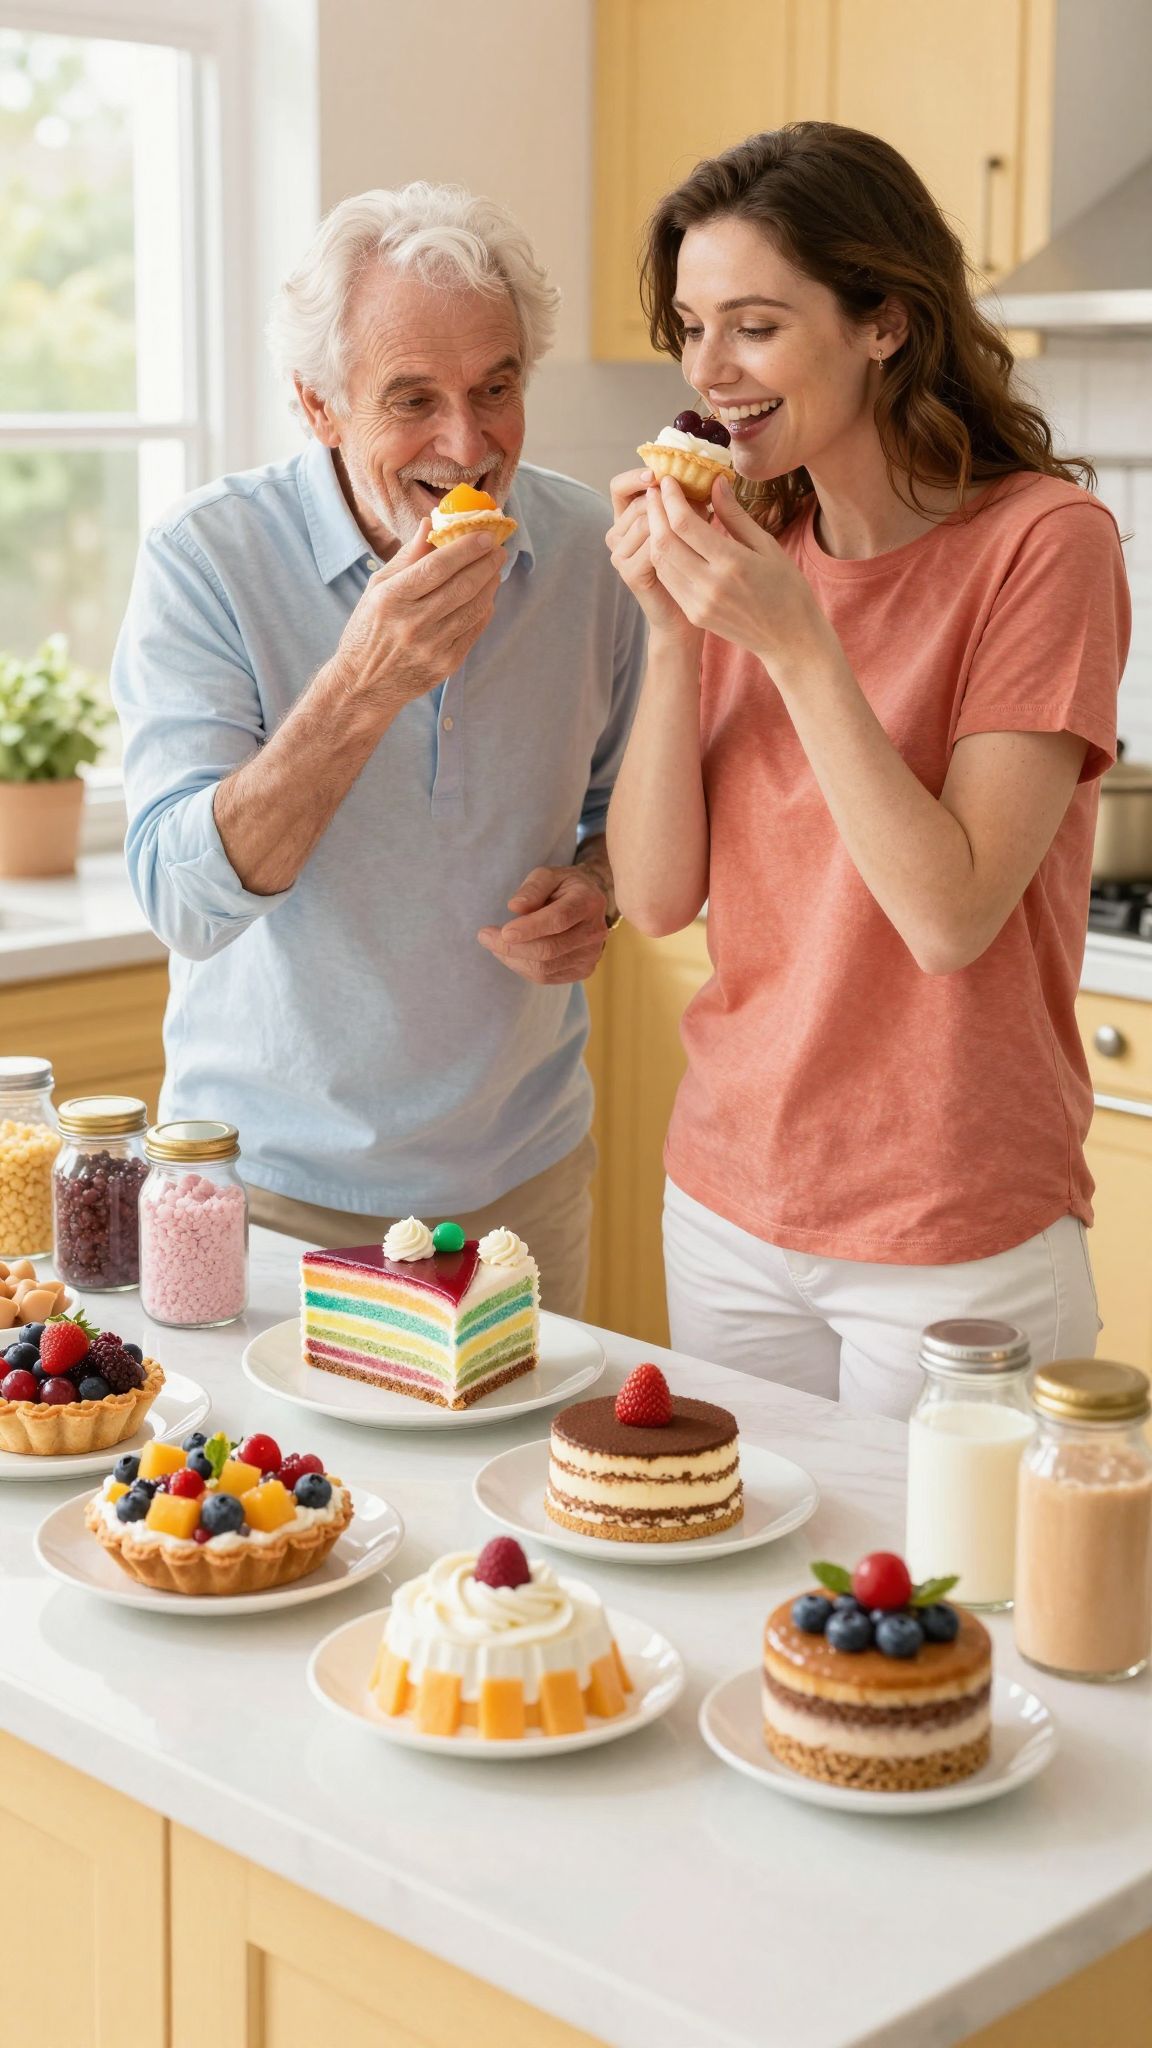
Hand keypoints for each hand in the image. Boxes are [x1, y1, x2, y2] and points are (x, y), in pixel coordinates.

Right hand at [330, 519, 503, 713]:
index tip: (485, 534)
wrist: (363, 685)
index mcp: (392, 598)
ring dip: (490, 584)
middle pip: (461, 586)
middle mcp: (413, 623)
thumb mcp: (377, 588)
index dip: (465, 548)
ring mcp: (432, 646)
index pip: (436, 567)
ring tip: (494, 568)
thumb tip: (431, 524)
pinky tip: (486, 595)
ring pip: (473, 608)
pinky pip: (474, 630)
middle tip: (497, 547)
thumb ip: (407, 557)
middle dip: (486, 563)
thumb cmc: (368, 629)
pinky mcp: (446, 664)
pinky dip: (484, 609)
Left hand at [477, 866, 609, 983]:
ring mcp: (591, 955)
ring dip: (512, 958)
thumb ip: (532, 888)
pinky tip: (512, 953)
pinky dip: (522, 967)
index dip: (529, 928)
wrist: (586, 904)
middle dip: (511, 947)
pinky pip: (545, 977)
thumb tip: (515, 907)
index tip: (503, 931)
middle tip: (485, 936)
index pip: (558, 920)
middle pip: (549, 949)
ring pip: (544, 968)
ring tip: (495, 943)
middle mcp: (594, 931)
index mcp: (588, 902)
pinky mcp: (583, 970)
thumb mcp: (547, 876)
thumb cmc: (561, 887)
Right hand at [606, 468, 702, 645]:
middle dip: (669, 500)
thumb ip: (695, 505)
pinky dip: (673, 543)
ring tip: (704, 523)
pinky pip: (651, 547)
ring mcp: (620, 556)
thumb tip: (715, 478)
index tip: (663, 475)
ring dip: (675, 520)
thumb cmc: (695, 569)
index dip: (637, 477)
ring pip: (645, 522)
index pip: (620, 487)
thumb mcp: (696, 530)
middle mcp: (618, 535)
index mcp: (628, 519)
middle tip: (701, 504)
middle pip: (638, 503)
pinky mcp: (629, 574)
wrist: (687, 617)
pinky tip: (695, 548)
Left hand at [647, 474, 828, 676]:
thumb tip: (715, 482)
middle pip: (665, 541)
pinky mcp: (694, 614)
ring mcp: (698, 603)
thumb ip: (735, 515)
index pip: (685, 524)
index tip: (668, 479)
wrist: (788, 638)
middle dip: (655, 512)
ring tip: (658, 511)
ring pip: (661, 561)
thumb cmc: (786, 588)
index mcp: (732, 563)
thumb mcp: (766, 546)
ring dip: (654, 533)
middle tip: (656, 490)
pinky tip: (668, 538)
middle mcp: (710, 585)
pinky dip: (663, 555)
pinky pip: (668, 579)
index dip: (671, 498)